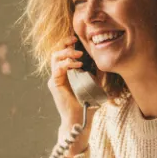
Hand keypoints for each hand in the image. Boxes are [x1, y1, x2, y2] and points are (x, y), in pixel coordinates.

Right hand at [48, 36, 96, 154]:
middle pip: (56, 52)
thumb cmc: (87, 103)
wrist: (80, 118)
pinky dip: (67, 64)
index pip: (63, 53)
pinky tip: (78, 65)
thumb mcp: (95, 84)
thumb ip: (96, 73)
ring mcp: (55, 78)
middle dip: (64, 43)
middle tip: (74, 40)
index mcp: (66, 72)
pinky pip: (57, 68)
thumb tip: (102, 60)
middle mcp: (58, 73)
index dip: (68, 44)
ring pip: (54, 57)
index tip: (76, 38)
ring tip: (79, 54)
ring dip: (66, 53)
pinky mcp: (54, 84)